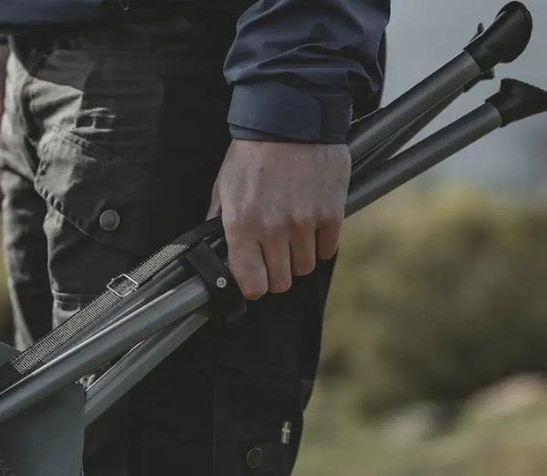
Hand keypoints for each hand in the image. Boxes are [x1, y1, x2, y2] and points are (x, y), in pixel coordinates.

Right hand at [0, 44, 8, 211]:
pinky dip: (8, 170)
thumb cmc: (4, 65)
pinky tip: (21, 182)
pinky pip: (2, 156)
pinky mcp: (2, 129)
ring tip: (15, 203)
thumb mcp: (3, 93)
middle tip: (7, 210)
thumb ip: (3, 123)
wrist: (10, 45)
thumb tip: (4, 156)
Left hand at [209, 140, 348, 299]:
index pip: (252, 284)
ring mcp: (305, 222)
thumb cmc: (253, 152)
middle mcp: (274, 229)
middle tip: (275, 257)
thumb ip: (219, 221)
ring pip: (305, 267)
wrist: (289, 117)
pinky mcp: (331, 213)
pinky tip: (312, 226)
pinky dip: (320, 243)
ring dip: (298, 257)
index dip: (253, 286)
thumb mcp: (224, 186)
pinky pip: (328, 249)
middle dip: (276, 273)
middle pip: (281, 282)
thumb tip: (215, 247)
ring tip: (293, 236)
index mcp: (243, 225)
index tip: (255, 278)